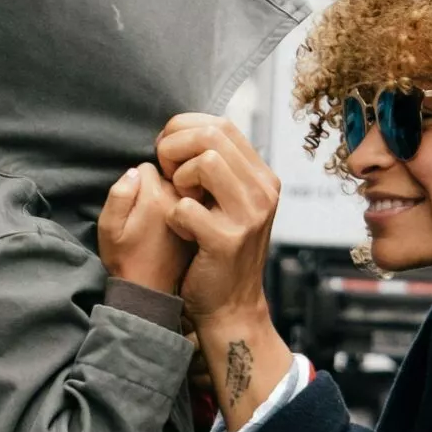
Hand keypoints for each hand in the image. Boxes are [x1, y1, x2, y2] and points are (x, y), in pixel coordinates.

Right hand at [98, 162, 190, 297]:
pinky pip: (193, 201)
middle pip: (168, 172)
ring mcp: (195, 209)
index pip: (147, 166)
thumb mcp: (109, 228)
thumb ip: (119, 194)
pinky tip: (177, 227)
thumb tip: (135, 171)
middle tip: (147, 214)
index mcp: (155, 195)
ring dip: (172, 196)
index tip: (134, 205)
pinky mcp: (203, 221)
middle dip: (156, 185)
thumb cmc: (125, 259)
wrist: (151, 290)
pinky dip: (185, 207)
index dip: (136, 182)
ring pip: (182, 186)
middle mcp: (179, 198)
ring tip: (161, 222)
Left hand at [157, 115, 291, 427]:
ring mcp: (250, 215)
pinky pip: (185, 207)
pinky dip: (173, 217)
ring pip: (204, 161)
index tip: (169, 156)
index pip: (221, 124)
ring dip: (178, 178)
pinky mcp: (228, 240)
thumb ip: (218, 169)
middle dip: (175, 148)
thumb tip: (187, 131)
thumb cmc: (218, 252)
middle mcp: (264, 191)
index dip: (183, 130)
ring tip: (179, 200)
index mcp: (262, 177)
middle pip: (211, 135)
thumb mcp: (229, 203)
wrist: (230, 307)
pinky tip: (183, 231)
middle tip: (167, 176)